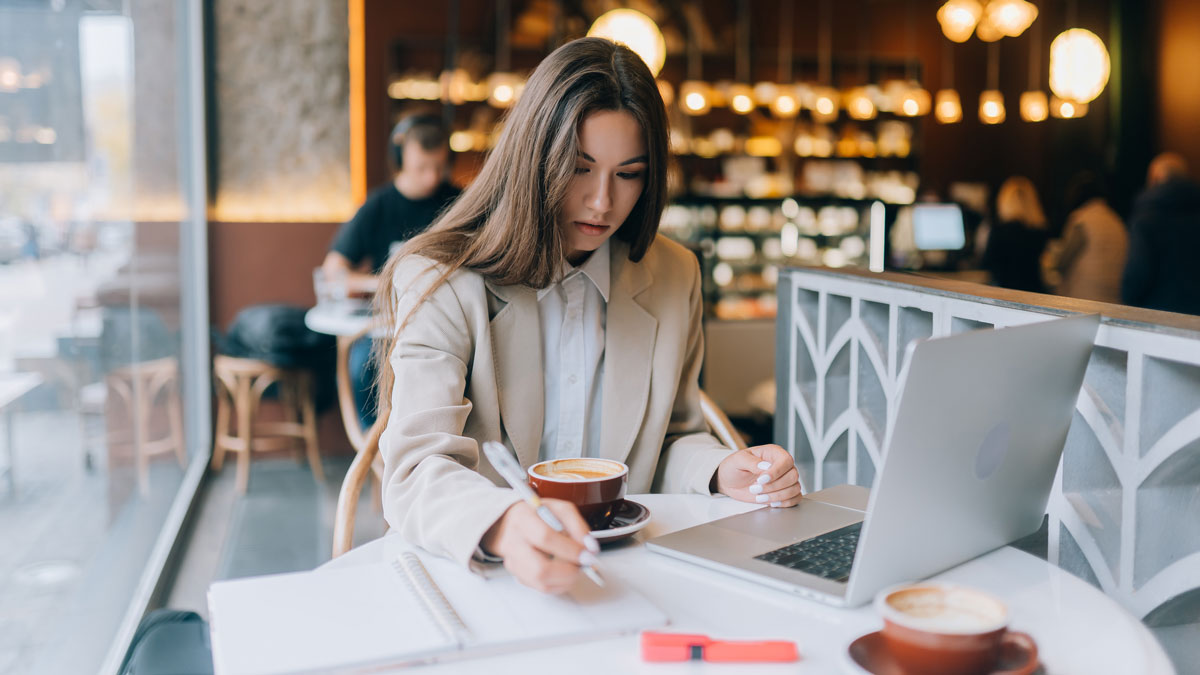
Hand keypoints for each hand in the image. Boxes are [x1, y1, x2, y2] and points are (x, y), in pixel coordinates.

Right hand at [479, 499, 599, 593]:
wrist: (510, 522)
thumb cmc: (536, 515)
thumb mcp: (560, 509)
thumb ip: (578, 525)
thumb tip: (590, 547)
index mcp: (523, 518)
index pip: (545, 537)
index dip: (569, 549)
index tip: (586, 555)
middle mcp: (514, 542)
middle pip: (540, 569)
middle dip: (568, 572)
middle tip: (582, 566)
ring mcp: (513, 561)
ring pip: (541, 582)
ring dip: (565, 580)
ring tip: (574, 569)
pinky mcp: (516, 574)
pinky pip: (540, 587)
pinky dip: (558, 583)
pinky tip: (563, 572)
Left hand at [715, 444, 803, 507]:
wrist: (729, 481)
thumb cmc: (734, 467)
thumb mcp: (738, 460)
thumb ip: (751, 461)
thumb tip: (765, 466)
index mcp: (773, 453)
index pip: (786, 460)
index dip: (776, 472)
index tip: (761, 480)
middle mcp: (782, 466)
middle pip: (793, 476)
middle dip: (774, 486)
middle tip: (756, 489)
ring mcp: (784, 479)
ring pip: (794, 488)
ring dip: (777, 496)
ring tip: (759, 497)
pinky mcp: (783, 492)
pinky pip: (795, 498)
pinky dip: (785, 503)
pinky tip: (771, 502)